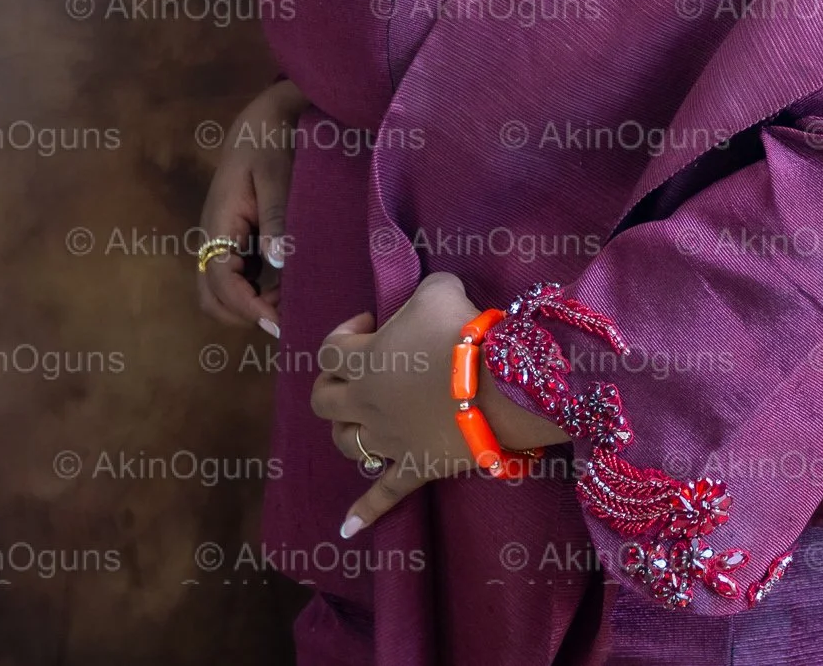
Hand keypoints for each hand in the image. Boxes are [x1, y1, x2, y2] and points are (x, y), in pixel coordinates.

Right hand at [193, 78, 306, 337]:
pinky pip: (239, 277)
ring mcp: (224, 240)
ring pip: (223, 291)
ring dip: (251, 305)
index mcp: (218, 224)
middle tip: (288, 320)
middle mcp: (214, 238)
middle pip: (213, 297)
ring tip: (292, 307)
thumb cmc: (270, 139)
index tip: (279, 322)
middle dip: (244, 314)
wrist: (265, 115)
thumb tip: (279, 262)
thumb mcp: (276, 174)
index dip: (248, 308)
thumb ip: (276, 217)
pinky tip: (288, 288)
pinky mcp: (237, 238)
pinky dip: (258, 291)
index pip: (221, 282)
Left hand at [311, 271, 567, 538]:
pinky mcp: (413, 466)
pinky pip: (384, 494)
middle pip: (324, 399)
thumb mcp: (440, 291)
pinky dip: (365, 512)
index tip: (368, 324)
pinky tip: (346, 530)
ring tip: (359, 422)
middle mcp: (365, 401)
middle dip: (331, 385)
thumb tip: (427, 295)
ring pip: (345, 441)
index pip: (329, 349)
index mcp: (365, 359)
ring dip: (346, 430)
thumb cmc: (464, 332)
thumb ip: (424, 291)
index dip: (342, 334)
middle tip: (355, 373)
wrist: (498, 384)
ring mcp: (387, 438)